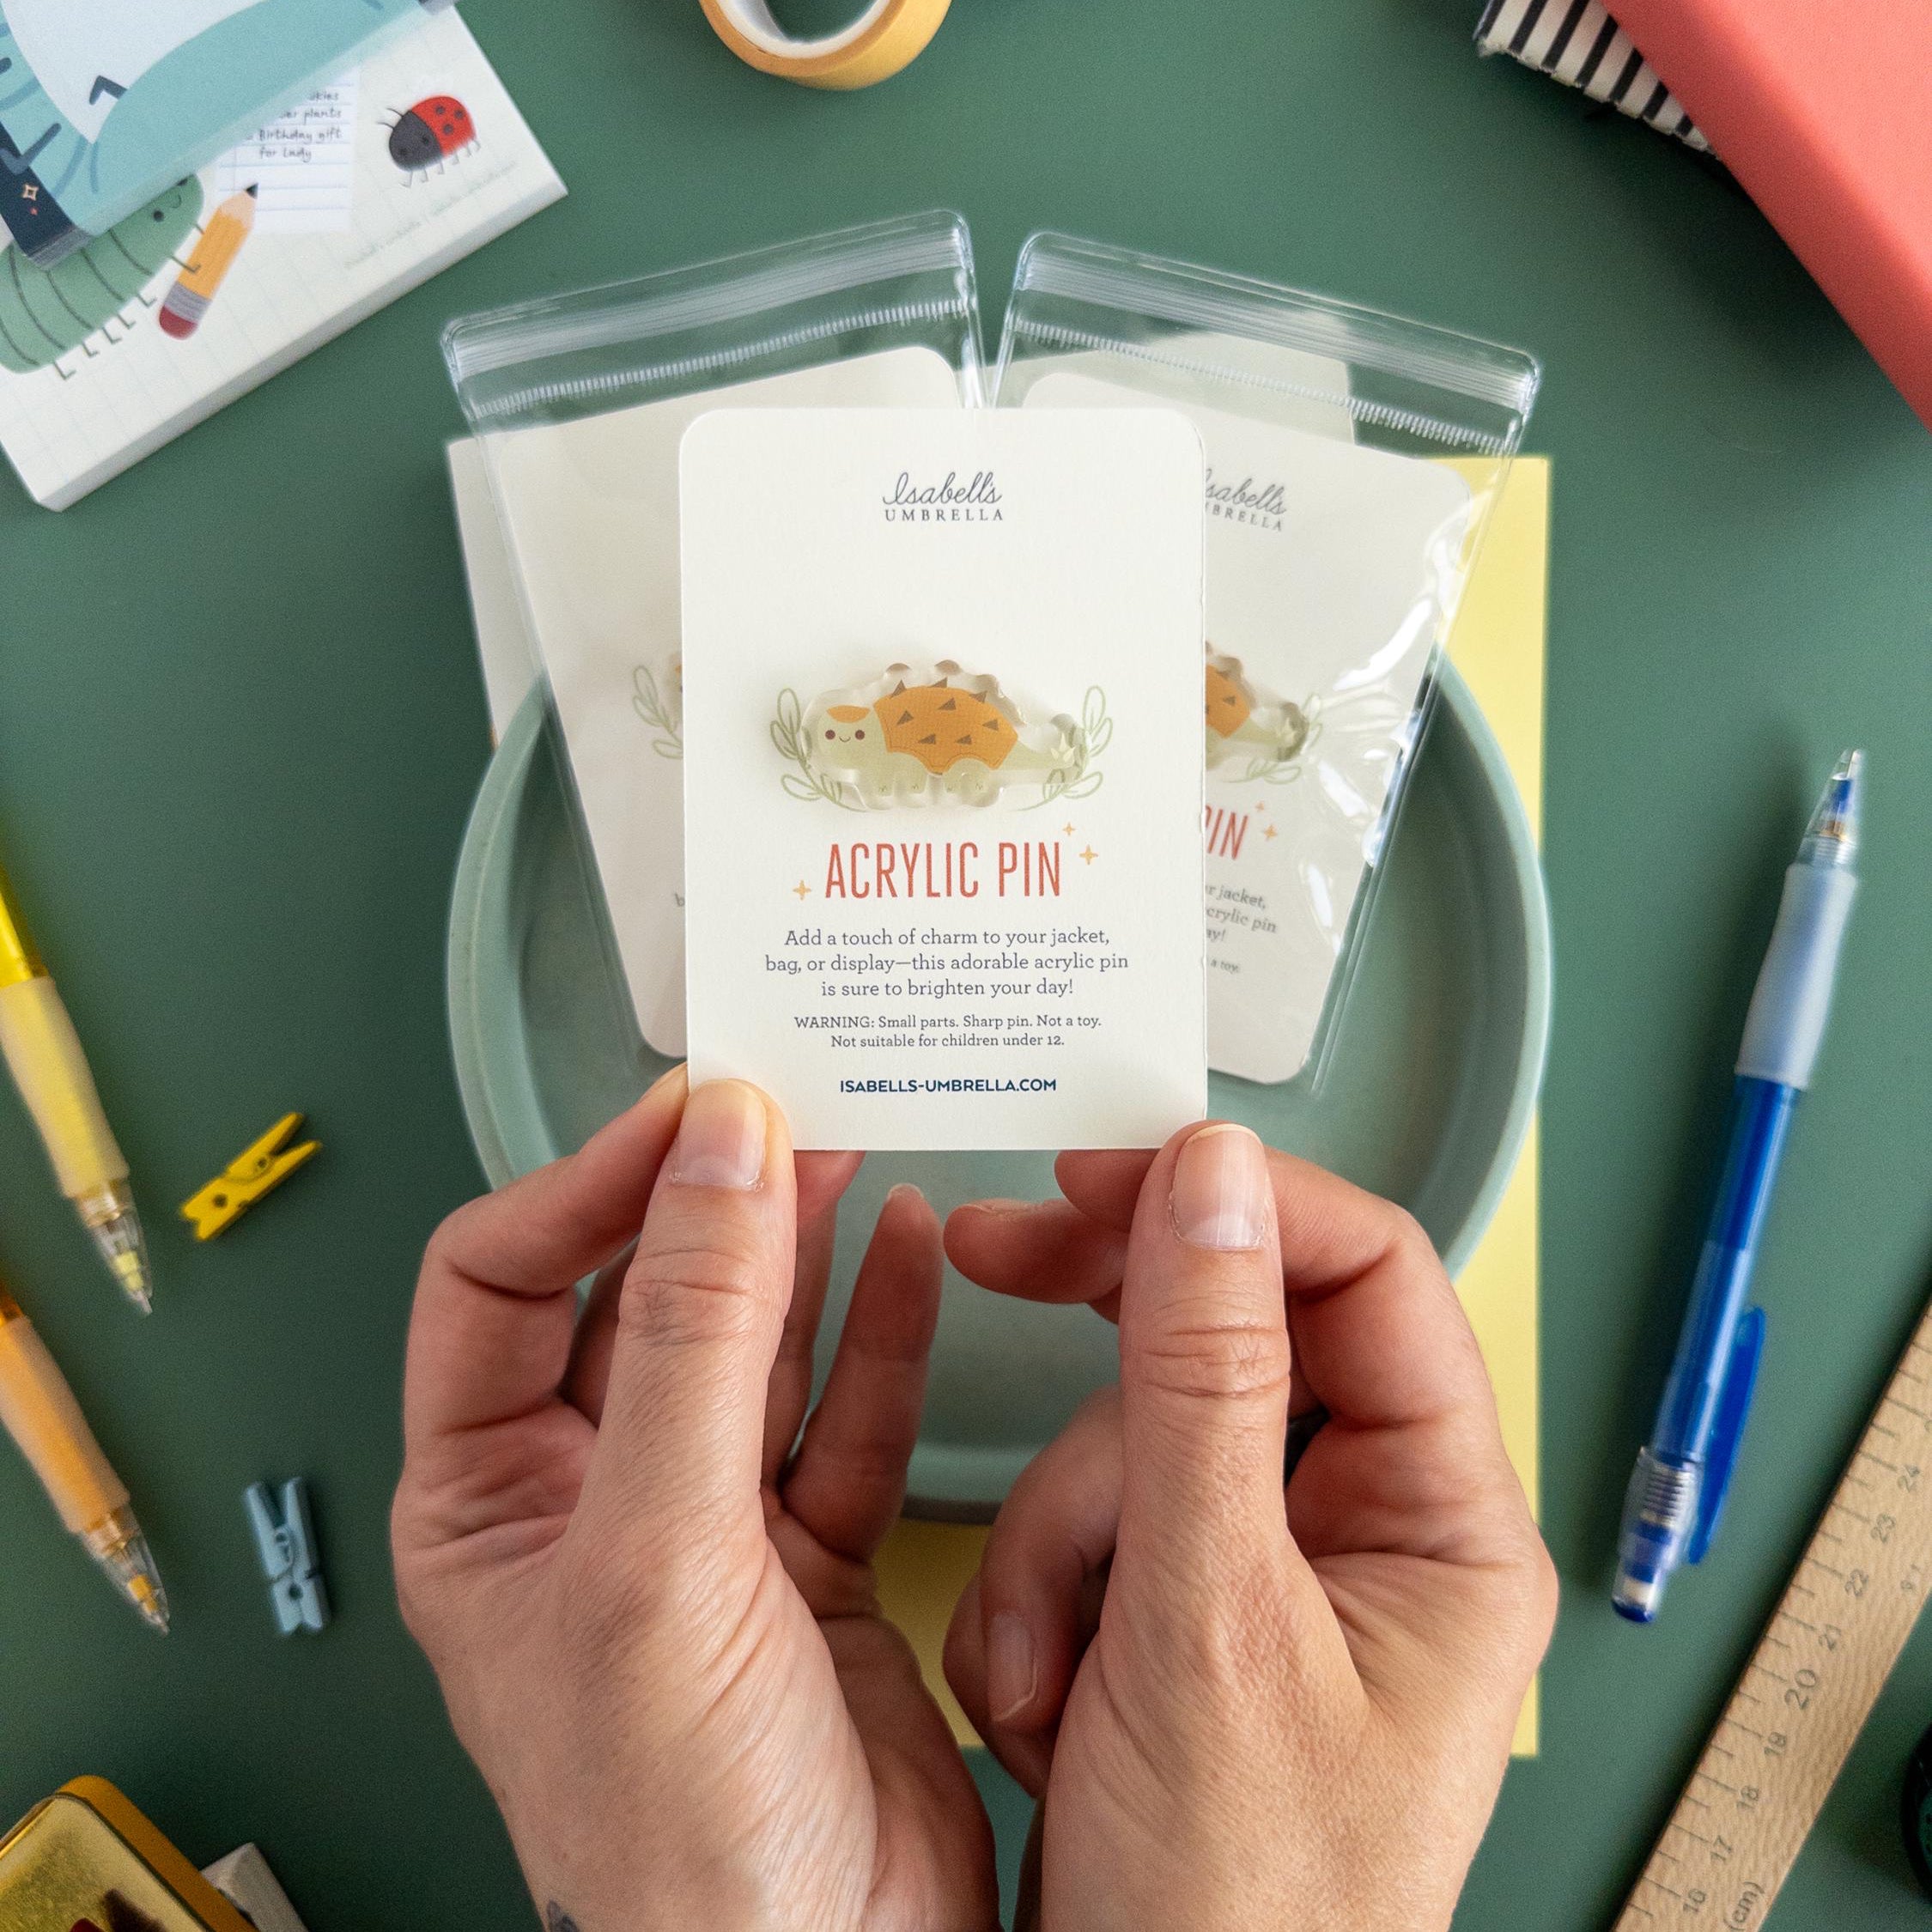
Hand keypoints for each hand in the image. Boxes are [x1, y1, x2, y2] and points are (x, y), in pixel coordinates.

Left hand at [393, 1070, 997, 1931]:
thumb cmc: (680, 1831)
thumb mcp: (660, 1555)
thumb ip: (693, 1340)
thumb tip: (717, 1150)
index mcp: (485, 1503)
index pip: (499, 1280)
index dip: (587, 1182)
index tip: (689, 1111)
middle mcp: (591, 1501)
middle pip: (638, 1295)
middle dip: (709, 1199)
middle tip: (785, 1103)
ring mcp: (709, 1524)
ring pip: (753, 1340)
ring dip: (802, 1244)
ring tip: (853, 1143)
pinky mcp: (816, 1553)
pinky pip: (848, 1408)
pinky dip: (883, 1325)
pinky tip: (909, 1249)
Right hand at [943, 1127, 1555, 1931]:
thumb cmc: (1238, 1911)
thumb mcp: (1210, 1622)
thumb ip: (1206, 1379)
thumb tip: (1212, 1177)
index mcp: (1439, 1521)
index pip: (1365, 1274)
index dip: (1242, 1200)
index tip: (1112, 1169)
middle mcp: (1363, 1529)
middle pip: (1236, 1333)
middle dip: (1111, 1349)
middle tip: (1001, 1254)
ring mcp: (1263, 1571)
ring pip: (1133, 1429)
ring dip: (1056, 1536)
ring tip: (1049, 1669)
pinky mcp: (1177, 1611)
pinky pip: (1089, 1520)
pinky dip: (1038, 1597)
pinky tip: (1046, 1698)